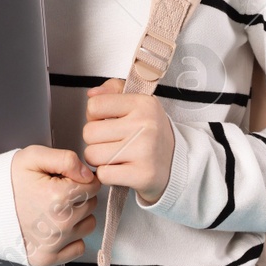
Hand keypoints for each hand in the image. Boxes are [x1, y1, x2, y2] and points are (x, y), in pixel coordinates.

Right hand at [10, 146, 97, 265]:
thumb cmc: (7, 183)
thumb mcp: (33, 157)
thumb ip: (66, 159)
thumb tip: (88, 173)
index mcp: (59, 197)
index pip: (93, 185)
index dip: (79, 178)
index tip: (62, 179)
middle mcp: (60, 224)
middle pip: (91, 204)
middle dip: (78, 196)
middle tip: (53, 193)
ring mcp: (55, 244)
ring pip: (88, 225)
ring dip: (77, 217)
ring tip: (53, 210)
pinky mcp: (48, 259)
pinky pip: (78, 247)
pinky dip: (70, 238)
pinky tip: (53, 227)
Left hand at [83, 78, 174, 205]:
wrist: (175, 162)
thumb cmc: (150, 132)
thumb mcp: (137, 103)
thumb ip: (113, 90)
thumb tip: (92, 93)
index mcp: (143, 103)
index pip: (94, 106)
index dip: (94, 116)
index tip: (106, 122)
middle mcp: (145, 125)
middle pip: (89, 132)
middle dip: (94, 140)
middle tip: (111, 142)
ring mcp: (145, 151)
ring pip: (92, 155)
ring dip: (99, 159)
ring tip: (115, 156)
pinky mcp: (143, 174)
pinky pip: (103, 174)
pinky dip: (106, 175)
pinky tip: (119, 169)